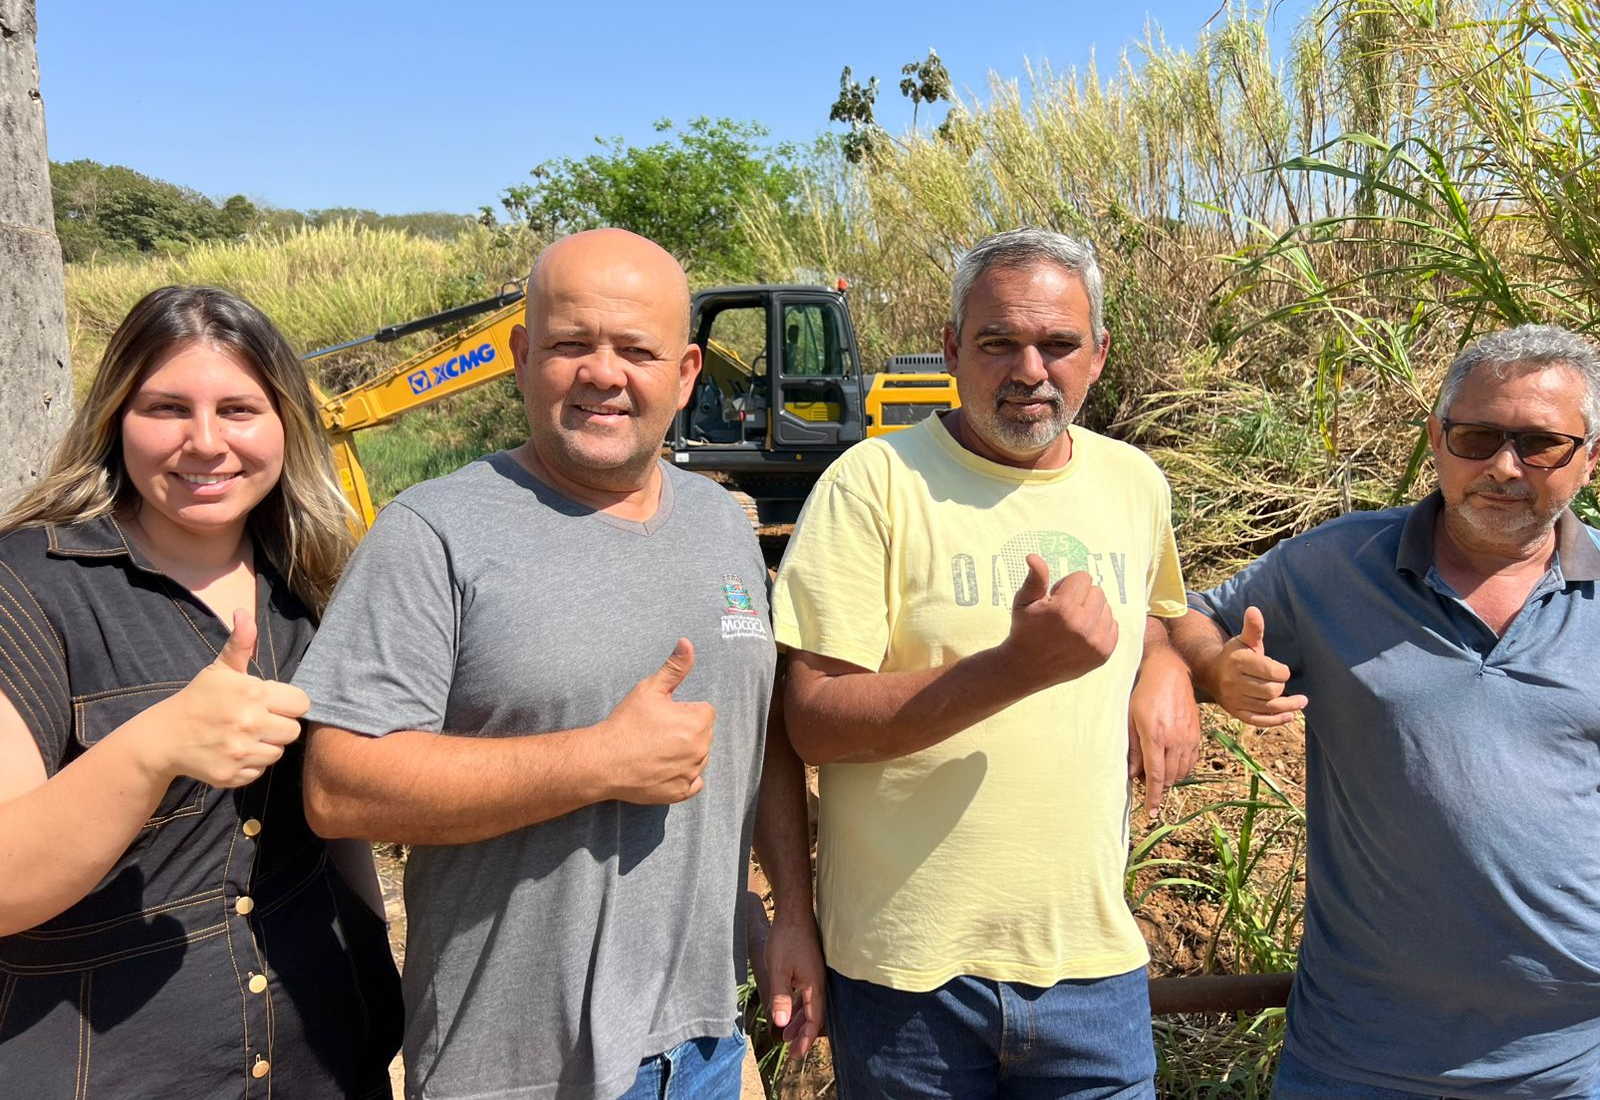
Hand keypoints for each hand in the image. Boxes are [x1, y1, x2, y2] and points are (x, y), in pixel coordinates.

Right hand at [137, 609, 309, 787]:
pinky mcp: (232, 776)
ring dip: (265, 745)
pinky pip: (260, 771)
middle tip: (256, 720)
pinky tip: (233, 752)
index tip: (271, 703)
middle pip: (293, 731)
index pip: (301, 704)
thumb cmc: (199, 699)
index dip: (289, 703)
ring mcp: (240, 752)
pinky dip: (250, 764)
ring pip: (278, 752)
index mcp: (253, 694)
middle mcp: (249, 724)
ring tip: (243, 735)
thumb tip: (243, 611)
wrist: (163, 737)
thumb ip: (241, 643)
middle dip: (278, 725)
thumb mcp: (220, 669)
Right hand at [602, 639, 715, 803]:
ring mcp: (690, 774)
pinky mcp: (679, 793)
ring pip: (698, 758)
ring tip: (656, 749)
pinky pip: (693, 783)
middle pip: (703, 734)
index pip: (705, 711)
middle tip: (657, 732)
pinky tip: (662, 768)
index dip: (684, 710)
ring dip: (685, 753)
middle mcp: (700, 751)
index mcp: (698, 724)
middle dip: (687, 731)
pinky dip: (682, 776)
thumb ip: (675, 667)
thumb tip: (687, 642)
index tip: (663, 715)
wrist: (603, 761)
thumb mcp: (650, 689)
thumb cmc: (626, 723)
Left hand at [761, 911, 825, 1057]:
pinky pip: (806, 994)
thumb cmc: (786, 939)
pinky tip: (787, 1009)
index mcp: (814, 986)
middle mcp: (819, 982)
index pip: (813, 1020)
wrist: (794, 912)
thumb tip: (781, 1024)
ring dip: (798, 1020)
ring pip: (809, 1005)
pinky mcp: (810, 968)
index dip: (805, 1039)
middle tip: (791, 1049)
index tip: (796, 1054)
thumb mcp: (778, 969)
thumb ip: (780, 996)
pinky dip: (797, 1005)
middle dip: (802, 1034)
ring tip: (786, 1034)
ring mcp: (815, 975)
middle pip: (814, 1015)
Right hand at [1002, 554, 1117, 689]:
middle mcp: (1081, 626)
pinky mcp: (1103, 653)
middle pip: (1097, 591)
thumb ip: (1035, 579)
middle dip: (1082, 596)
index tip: (1056, 598)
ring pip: (1107, 608)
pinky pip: (1113, 625)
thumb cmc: (1025, 630)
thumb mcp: (1024, 602)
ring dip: (1092, 611)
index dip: (1067, 585)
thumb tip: (1033, 556)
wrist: (1026, 668)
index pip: (1083, 578)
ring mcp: (1094, 642)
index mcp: (1063, 609)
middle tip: (1064, 612)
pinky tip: (1082, 634)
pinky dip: (1100, 627)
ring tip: (1073, 624)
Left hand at [1128, 643, 1200, 817]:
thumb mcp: (1130, 719)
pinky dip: (1183, 769)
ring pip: (1182, 771)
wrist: (1170, 672)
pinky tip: (1172, 764)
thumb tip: (1133, 774)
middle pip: (1170, 777)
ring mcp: (1189, 737)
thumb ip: (1133, 748)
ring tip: (1157, 771)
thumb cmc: (1143, 693)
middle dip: (1159, 786)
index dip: (1153, 796)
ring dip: (1170, 778)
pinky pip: (1192, 761)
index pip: (1155, 776)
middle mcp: (1175, 740)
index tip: (1151, 812)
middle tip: (1145, 781)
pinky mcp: (1197, 734)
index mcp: (1156, 737)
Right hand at [1211, 607, 1306, 726]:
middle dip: (1282, 687)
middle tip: (1282, 683)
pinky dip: (1276, 720)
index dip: (1283, 672)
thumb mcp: (1244, 640)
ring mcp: (1234, 699)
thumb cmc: (1235, 655)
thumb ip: (1253, 628)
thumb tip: (1254, 610)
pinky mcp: (1236, 712)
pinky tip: (1289, 716)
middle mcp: (1234, 682)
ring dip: (1288, 706)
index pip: (1272, 672)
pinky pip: (1259, 720)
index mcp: (1238, 662)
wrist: (1211, 673)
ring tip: (1300, 702)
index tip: (1283, 670)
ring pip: (1268, 707)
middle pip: (1272, 691)